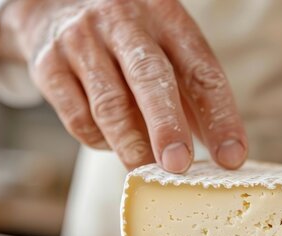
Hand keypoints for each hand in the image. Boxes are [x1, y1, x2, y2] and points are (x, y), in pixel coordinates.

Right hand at [0, 0, 247, 172]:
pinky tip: (112, 143)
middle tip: (179, 166)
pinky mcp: (49, 65)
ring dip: (131, 146)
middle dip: (167, 127)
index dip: (220, 116)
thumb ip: (190, 92)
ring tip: (146, 173)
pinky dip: (100, 141)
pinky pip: (78, 118)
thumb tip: (221, 151)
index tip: (232, 157)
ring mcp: (82, 41)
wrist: (53, 4)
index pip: (201, 69)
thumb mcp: (163, 45)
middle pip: (151, 79)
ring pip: (110, 105)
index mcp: (165, 16)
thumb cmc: (125, 35)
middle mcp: (123, 21)